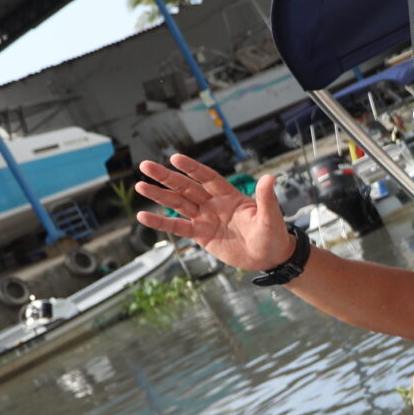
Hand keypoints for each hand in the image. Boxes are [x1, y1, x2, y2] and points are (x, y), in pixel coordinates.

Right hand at [134, 153, 294, 270]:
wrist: (269, 257)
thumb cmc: (273, 234)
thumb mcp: (271, 216)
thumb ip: (265, 198)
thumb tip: (270, 178)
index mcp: (229, 195)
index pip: (207, 177)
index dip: (192, 168)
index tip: (175, 158)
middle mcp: (214, 204)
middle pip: (186, 187)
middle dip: (166, 177)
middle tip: (146, 165)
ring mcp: (205, 219)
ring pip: (178, 204)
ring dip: (159, 195)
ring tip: (140, 186)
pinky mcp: (201, 235)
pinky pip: (178, 227)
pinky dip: (161, 223)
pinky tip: (144, 216)